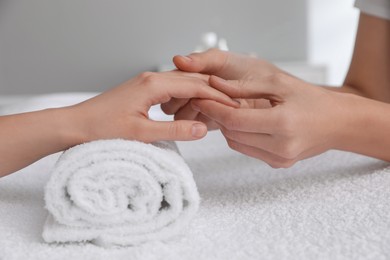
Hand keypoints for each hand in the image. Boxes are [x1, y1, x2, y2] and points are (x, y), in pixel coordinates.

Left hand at [69, 70, 237, 142]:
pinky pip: (170, 90)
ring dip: (198, 95)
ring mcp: (145, 83)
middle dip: (212, 92)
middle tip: (230, 106)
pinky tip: (189, 109)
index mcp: (153, 84)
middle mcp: (151, 78)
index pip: (195, 85)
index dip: (217, 96)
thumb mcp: (141, 133)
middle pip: (191, 80)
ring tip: (214, 109)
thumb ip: (175, 129)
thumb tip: (204, 128)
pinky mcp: (141, 90)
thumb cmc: (101, 129)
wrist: (74, 126)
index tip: (234, 105)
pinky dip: (184, 98)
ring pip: (181, 84)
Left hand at [168, 49, 348, 167]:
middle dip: (217, 116)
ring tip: (225, 109)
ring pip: (236, 143)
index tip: (198, 97)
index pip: (234, 119)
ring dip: (227, 127)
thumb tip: (212, 84)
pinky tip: (243, 122)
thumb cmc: (310, 98)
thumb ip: (244, 86)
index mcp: (282, 123)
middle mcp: (280, 146)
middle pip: (232, 133)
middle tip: (208, 100)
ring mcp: (279, 159)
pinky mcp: (278, 164)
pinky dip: (239, 136)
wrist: (338, 123)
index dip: (212, 108)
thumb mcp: (278, 83)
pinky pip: (247, 150)